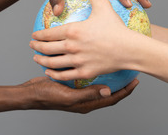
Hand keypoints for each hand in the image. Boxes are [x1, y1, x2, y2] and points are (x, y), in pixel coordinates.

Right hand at [21, 77, 138, 112]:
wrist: (31, 94)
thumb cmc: (48, 97)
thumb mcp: (68, 96)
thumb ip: (88, 94)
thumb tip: (108, 91)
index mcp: (87, 103)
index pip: (112, 98)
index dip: (125, 91)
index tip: (135, 82)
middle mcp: (86, 98)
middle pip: (109, 92)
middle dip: (120, 84)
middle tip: (130, 72)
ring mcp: (80, 91)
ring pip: (99, 84)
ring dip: (108, 77)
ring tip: (116, 66)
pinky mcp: (74, 85)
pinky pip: (89, 79)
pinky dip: (95, 73)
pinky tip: (96, 63)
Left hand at [30, 0, 145, 80]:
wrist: (129, 49)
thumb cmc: (116, 28)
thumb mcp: (104, 6)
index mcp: (72, 31)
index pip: (48, 34)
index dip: (38, 35)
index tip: (34, 35)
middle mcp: (71, 47)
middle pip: (46, 48)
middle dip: (36, 46)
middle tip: (32, 45)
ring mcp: (77, 62)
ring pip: (52, 63)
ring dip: (41, 61)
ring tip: (36, 58)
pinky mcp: (84, 73)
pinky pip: (64, 76)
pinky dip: (54, 75)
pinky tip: (49, 73)